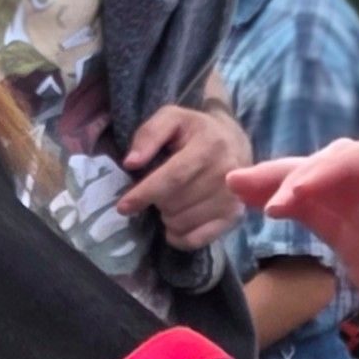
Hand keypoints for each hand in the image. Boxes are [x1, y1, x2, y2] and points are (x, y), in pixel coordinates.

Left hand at [116, 99, 249, 247]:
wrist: (234, 142)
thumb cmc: (196, 131)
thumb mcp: (171, 118)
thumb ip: (148, 134)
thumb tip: (132, 162)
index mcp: (209, 146)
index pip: (174, 177)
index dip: (146, 193)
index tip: (124, 206)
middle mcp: (225, 174)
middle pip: (174, 204)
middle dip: (156, 201)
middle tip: (159, 189)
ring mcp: (231, 199)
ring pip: (182, 223)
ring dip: (167, 216)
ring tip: (172, 200)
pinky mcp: (233, 218)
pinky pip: (196, 240)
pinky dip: (179, 237)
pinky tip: (177, 223)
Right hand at [228, 136, 358, 358]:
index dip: (335, 166)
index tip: (300, 192)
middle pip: (343, 164)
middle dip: (302, 173)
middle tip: (263, 197)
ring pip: (324, 188)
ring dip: (283, 182)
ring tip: (237, 184)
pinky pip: (319, 217)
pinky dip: (290, 208)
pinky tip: (257, 203)